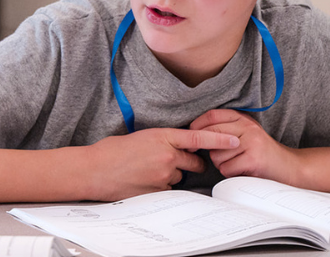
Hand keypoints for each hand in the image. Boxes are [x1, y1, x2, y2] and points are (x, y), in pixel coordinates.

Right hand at [84, 127, 239, 200]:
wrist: (94, 170)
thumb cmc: (111, 152)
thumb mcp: (140, 137)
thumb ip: (161, 141)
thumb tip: (173, 147)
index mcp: (162, 137)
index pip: (198, 138)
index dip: (220, 140)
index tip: (235, 140)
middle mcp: (166, 156)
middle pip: (193, 162)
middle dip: (190, 164)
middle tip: (172, 163)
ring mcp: (163, 175)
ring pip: (178, 177)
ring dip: (169, 176)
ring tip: (145, 172)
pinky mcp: (157, 192)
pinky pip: (167, 190)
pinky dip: (159, 187)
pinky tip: (142, 182)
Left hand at [190, 109, 301, 184]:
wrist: (290, 167)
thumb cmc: (261, 153)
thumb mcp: (245, 134)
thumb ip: (224, 130)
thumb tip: (193, 134)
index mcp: (243, 118)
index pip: (212, 115)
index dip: (197, 126)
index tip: (191, 137)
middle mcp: (247, 127)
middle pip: (211, 135)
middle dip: (206, 148)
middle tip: (212, 155)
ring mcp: (251, 143)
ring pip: (216, 155)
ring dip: (222, 164)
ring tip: (237, 163)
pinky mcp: (253, 159)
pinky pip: (226, 168)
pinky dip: (230, 174)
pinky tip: (243, 171)